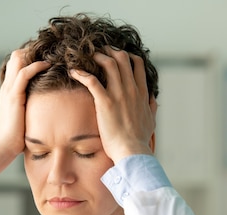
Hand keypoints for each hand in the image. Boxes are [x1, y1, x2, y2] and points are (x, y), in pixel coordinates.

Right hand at [0, 50, 49, 172]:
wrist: (3, 146)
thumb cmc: (17, 135)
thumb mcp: (26, 115)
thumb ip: (33, 106)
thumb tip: (49, 106)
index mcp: (10, 88)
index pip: (18, 61)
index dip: (32, 55)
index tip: (50, 55)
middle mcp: (8, 85)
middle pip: (17, 55)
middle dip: (35, 50)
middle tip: (53, 53)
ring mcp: (9, 89)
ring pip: (19, 59)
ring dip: (36, 54)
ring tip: (52, 54)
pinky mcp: (13, 96)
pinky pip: (24, 74)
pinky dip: (36, 66)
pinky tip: (48, 65)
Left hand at [69, 47, 156, 163]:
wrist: (132, 151)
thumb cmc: (139, 139)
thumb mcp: (151, 120)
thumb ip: (151, 106)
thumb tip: (152, 98)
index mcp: (141, 92)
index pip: (137, 64)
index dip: (126, 55)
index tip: (116, 56)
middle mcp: (131, 89)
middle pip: (122, 58)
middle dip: (110, 51)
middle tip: (99, 51)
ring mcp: (118, 94)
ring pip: (109, 63)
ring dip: (97, 57)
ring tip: (87, 57)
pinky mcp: (105, 102)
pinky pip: (91, 80)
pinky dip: (81, 73)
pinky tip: (73, 72)